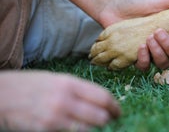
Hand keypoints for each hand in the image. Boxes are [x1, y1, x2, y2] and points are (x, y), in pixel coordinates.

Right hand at [0, 71, 119, 131]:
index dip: (114, 106)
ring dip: (97, 129)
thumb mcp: (56, 80)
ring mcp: (56, 116)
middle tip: (110, 121)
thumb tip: (99, 100)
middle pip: (100, 115)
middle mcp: (65, 99)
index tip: (118, 111)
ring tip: (98, 127)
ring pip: (89, 128)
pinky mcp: (47, 129)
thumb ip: (78, 90)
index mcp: (69, 83)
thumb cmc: (31, 85)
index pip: (102, 96)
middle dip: (109, 120)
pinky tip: (81, 130)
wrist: (2, 94)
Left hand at [135, 28, 168, 70]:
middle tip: (157, 32)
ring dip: (158, 54)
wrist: (114, 2)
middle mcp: (166, 43)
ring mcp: (152, 50)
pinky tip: (140, 46)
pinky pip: (144, 66)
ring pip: (163, 63)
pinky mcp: (136, 55)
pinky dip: (144, 60)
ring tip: (148, 38)